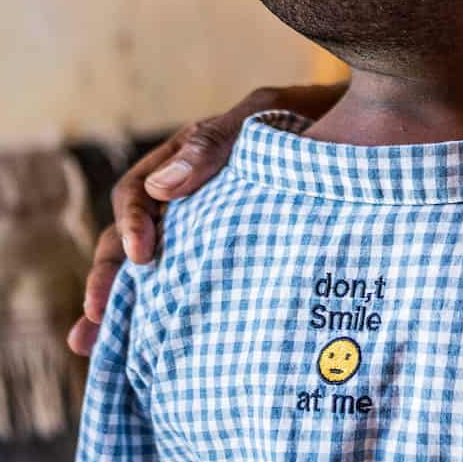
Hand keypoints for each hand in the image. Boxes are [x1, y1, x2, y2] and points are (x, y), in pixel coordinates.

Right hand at [66, 82, 343, 355]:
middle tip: (91, 328)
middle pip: (131, 240)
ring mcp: (209, 224)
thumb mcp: (265, 113)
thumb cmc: (314, 114)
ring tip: (93, 347)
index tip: (144, 259)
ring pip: (155, 267)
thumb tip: (162, 187)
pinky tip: (155, 345)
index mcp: (186, 160)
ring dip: (122, 306)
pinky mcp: (235, 248)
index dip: (134, 226)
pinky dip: (167, 307)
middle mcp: (189, 196)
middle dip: (107, 283)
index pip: (137, 194)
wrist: (371, 127)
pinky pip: (195, 277)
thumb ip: (215, 142)